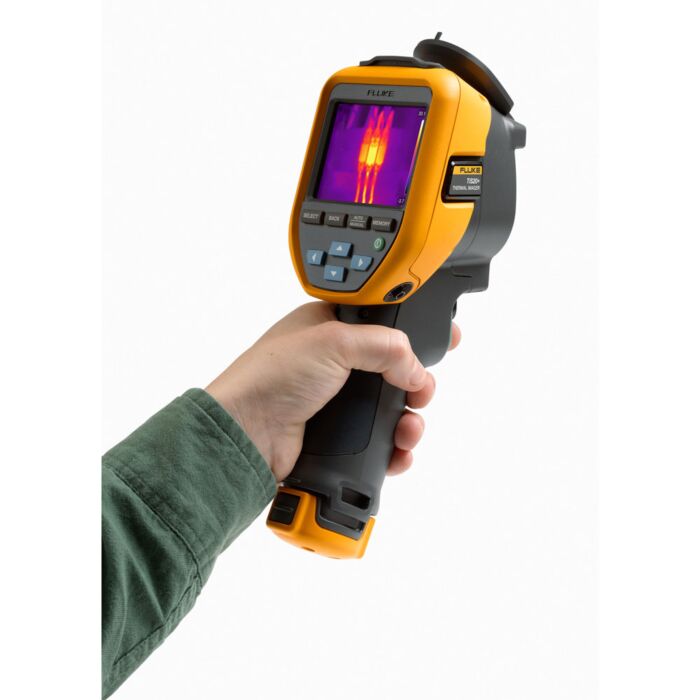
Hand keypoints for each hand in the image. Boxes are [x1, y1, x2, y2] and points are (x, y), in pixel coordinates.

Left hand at [206, 302, 460, 481]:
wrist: (245, 433)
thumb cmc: (272, 377)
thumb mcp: (334, 341)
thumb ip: (386, 347)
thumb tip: (416, 371)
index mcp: (333, 330)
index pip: (386, 325)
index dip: (415, 333)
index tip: (447, 340)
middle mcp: (338, 366)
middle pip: (397, 372)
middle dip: (417, 386)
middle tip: (421, 395)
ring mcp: (338, 404)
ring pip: (393, 411)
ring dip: (409, 422)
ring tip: (408, 431)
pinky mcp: (339, 438)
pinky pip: (381, 443)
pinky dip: (396, 449)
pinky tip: (399, 452)